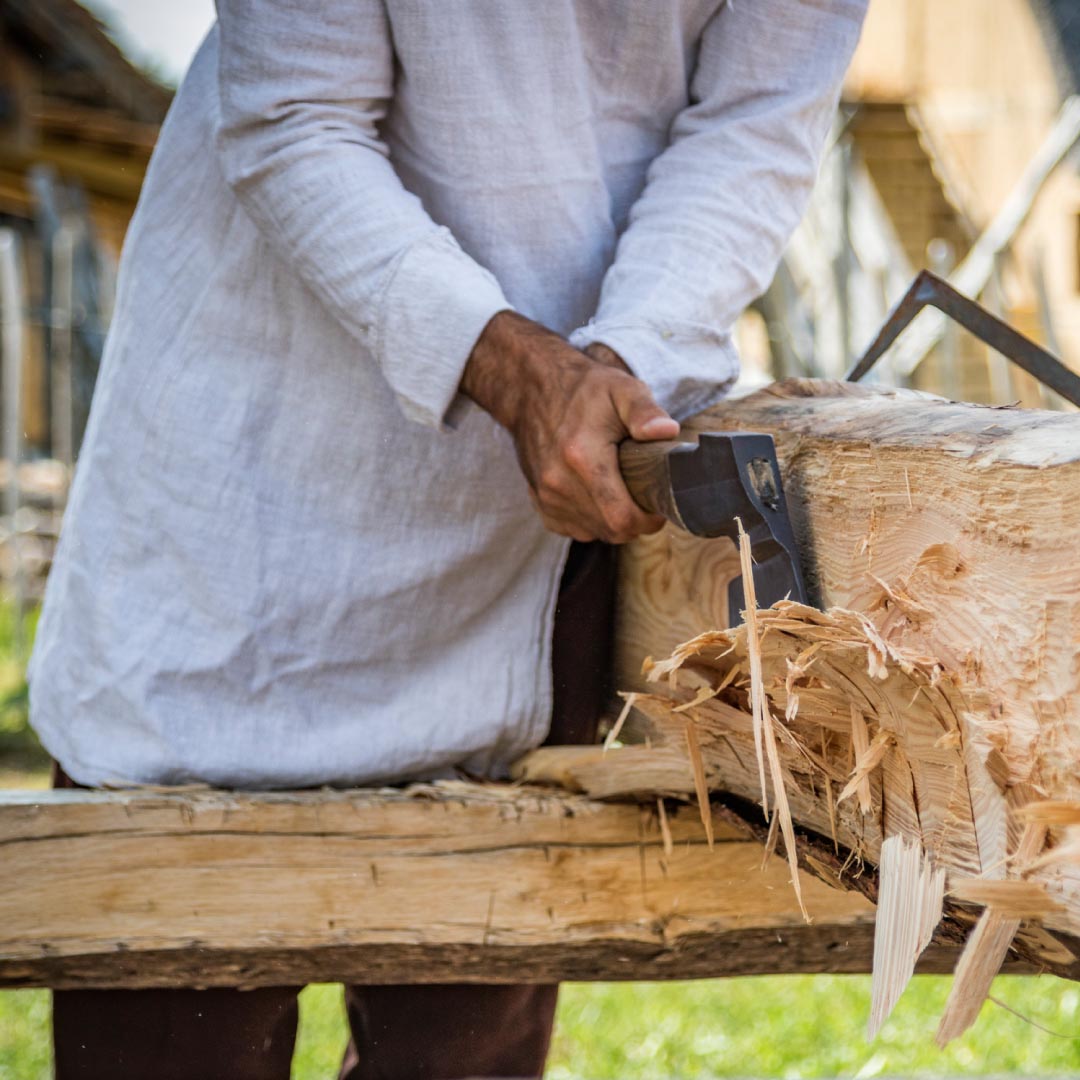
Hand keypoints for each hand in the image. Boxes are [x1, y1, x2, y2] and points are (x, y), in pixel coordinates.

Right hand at [462, 310, 678, 542]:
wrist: (532, 390)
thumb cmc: (584, 390)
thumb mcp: (622, 389)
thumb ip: (645, 411)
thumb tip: (667, 431)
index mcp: (582, 458)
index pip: (622, 517)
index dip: (648, 520)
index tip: (660, 504)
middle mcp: (559, 483)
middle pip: (611, 530)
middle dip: (635, 521)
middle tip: (646, 497)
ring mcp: (546, 496)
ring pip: (594, 532)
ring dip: (614, 520)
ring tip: (622, 491)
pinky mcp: (540, 502)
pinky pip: (574, 529)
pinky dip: (592, 520)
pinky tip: (599, 495)